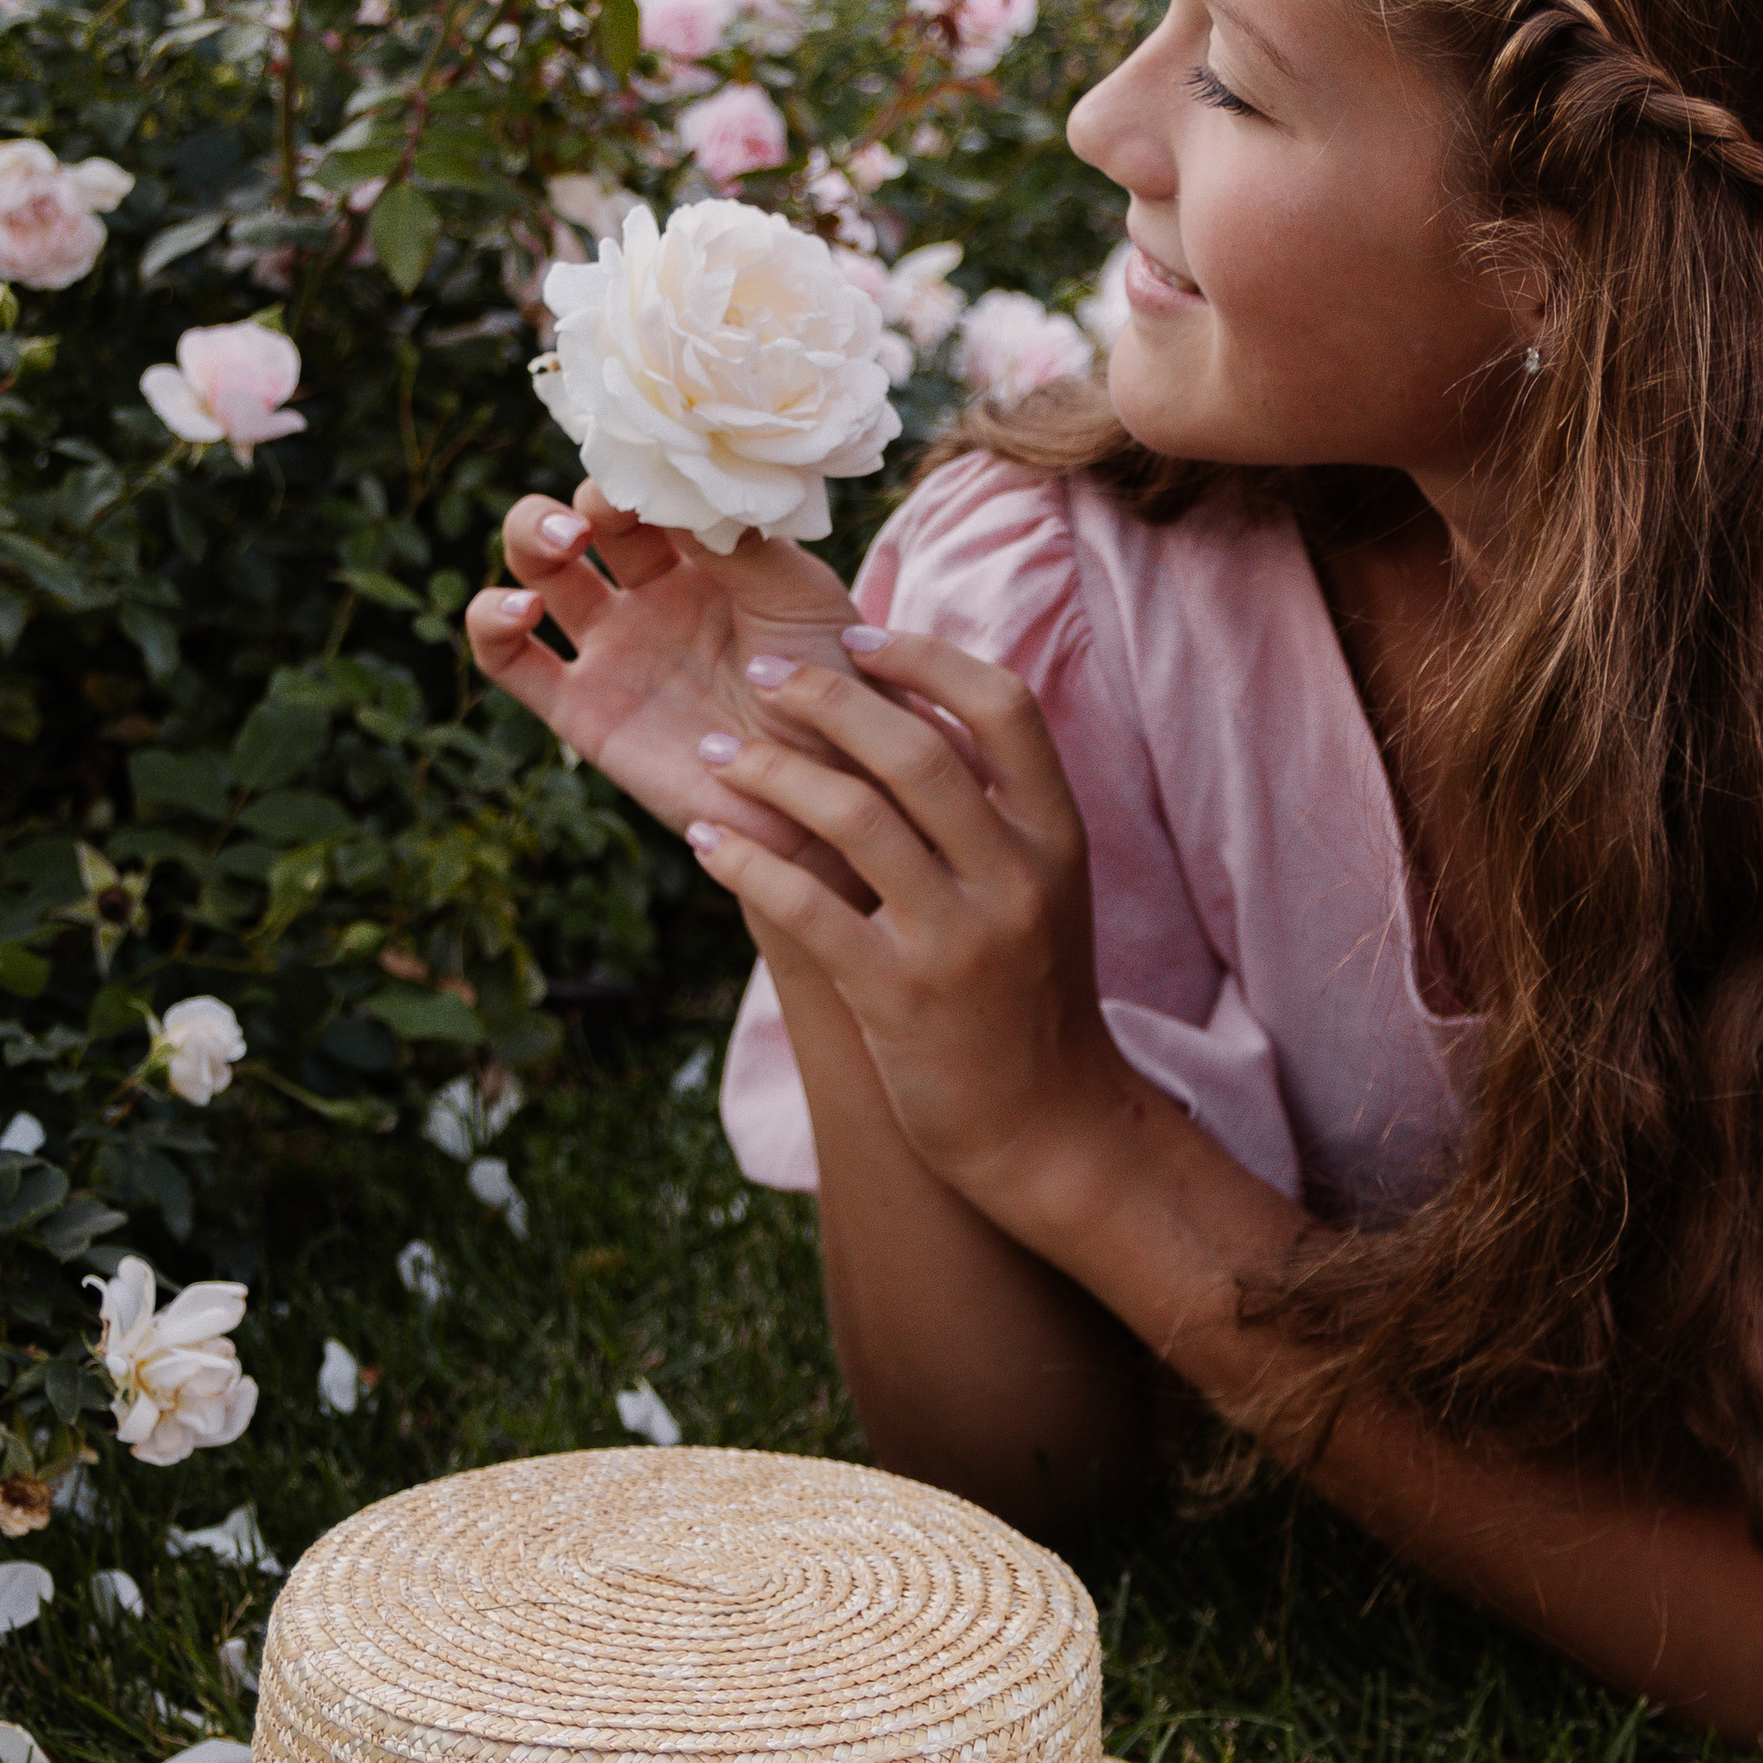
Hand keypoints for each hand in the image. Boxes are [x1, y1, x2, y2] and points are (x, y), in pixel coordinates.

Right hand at [464, 487, 862, 863]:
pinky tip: (521, 610)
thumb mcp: (800, 595)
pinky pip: (510, 662)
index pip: (647, 490)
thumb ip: (739, 541)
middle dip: (577, 499)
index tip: (652, 471)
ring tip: (562, 543)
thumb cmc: (837, 688)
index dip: (637, 470)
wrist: (834, 795)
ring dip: (528, 537)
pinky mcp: (583, 712)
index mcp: (707, 559)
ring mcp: (614, 652)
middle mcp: (652, 597)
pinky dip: (492, 625)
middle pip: (579, 519)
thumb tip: (676, 483)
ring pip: (536, 573)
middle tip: (600, 512)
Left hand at [677, 627, 1131, 1215]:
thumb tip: (909, 703)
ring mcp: (960, 940)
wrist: (1050, 1128)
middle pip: (916, 749)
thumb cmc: (1027, 994)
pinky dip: (747, 863)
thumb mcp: (1041, 887)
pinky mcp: (900, 999)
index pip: (1005, 706)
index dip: (928, 656)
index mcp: (1056, 835)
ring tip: (714, 751)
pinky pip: (807, 908)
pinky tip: (706, 841)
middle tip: (758, 671)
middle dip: (826, 695)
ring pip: (854, 818)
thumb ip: (988, 805)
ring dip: (769, 771)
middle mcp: (1017, 877)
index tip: (858, 633)